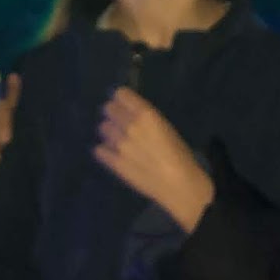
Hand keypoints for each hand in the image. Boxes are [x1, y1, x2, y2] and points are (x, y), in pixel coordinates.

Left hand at [94, 87, 213, 231]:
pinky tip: (111, 153)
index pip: (121, 94)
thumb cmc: (180, 155)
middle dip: (112, 113)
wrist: (179, 185)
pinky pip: (99, 150)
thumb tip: (132, 114)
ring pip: (103, 128)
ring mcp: (119, 144)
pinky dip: (104, 150)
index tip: (121, 102)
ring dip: (109, 131)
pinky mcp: (114, 162)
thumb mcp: (166, 128)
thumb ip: (147, 119)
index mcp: (146, 114)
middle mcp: (129, 125)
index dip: (120, 98)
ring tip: (116, 139)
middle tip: (118, 120)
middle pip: (108, 109)